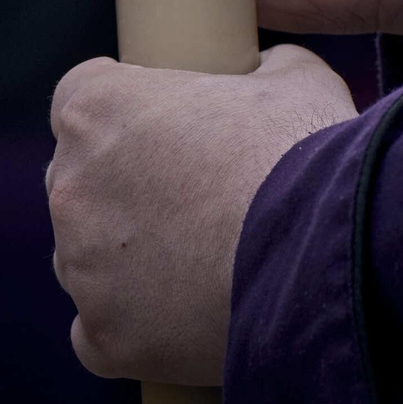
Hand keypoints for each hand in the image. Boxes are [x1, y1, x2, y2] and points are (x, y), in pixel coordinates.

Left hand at [48, 44, 355, 383]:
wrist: (330, 255)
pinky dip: (130, 328)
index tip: (160, 127)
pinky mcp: (105, 336)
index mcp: (99, 108)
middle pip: (78, 181)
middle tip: (192, 200)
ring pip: (85, 259)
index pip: (80, 97)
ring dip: (124, 259)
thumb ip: (261, 67)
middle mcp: (71, 186)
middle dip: (122, 188)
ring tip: (197, 265)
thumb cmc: (308, 155)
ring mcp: (82, 267)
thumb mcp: (297, 79)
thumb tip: (265, 71)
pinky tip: (178, 321)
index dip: (122, 110)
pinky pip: (97, 333)